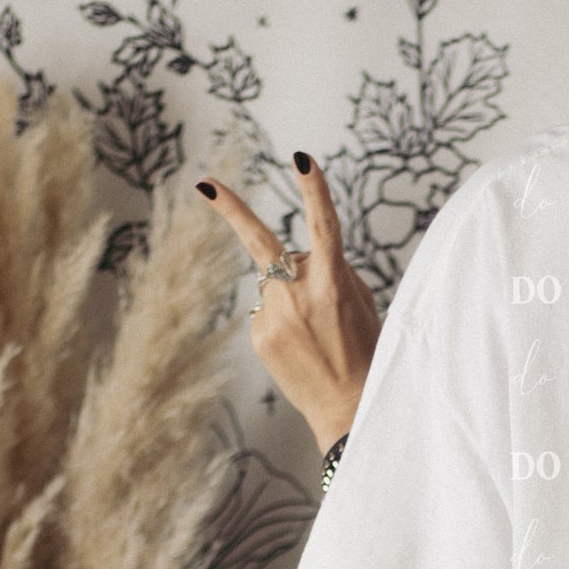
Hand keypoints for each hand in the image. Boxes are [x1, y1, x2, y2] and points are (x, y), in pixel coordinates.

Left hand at [196, 152, 380, 452]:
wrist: (348, 410)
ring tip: (315, 333)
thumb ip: (334, 273)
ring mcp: (275, 317)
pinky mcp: (260, 336)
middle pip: (262, 243)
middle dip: (232, 210)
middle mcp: (300, 296)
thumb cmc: (364, 354)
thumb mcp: (363, 307)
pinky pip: (267, 312)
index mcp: (334, 284)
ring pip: (274, 283)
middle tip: (204, 183)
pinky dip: (282, 322)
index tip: (301, 157)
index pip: (324, 227)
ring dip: (290, 294)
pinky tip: (300, 347)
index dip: (314, 190)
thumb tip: (299, 258)